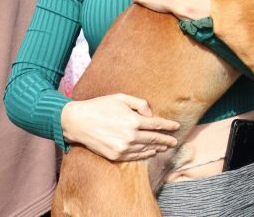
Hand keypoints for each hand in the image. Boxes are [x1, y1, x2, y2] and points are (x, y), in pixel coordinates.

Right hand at [61, 93, 179, 160]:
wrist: (77, 122)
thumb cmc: (100, 106)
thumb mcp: (121, 98)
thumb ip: (140, 104)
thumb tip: (151, 114)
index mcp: (133, 120)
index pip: (157, 125)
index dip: (168, 126)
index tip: (176, 127)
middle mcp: (130, 136)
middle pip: (154, 139)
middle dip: (166, 140)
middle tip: (174, 141)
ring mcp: (122, 148)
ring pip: (145, 149)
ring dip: (157, 148)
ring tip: (164, 147)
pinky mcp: (114, 155)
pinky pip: (134, 156)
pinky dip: (144, 155)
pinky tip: (149, 152)